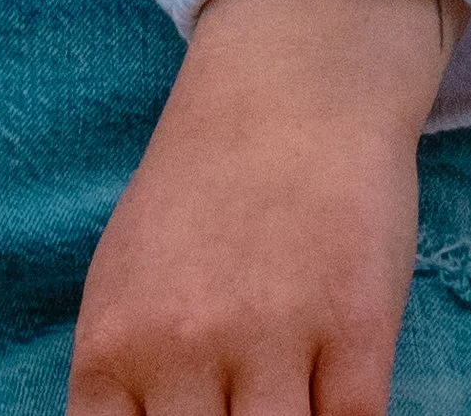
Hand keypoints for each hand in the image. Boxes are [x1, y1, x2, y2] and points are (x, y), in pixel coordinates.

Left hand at [70, 0, 456, 415]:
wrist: (290, 86)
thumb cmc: (201, 193)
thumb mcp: (126, 285)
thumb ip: (125, 385)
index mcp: (113, 346)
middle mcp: (181, 350)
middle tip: (240, 405)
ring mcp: (271, 342)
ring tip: (287, 396)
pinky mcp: (357, 333)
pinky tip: (332, 390)